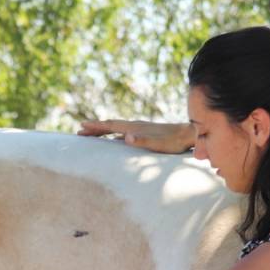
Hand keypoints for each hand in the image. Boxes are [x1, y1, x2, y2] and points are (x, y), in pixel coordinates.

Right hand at [77, 119, 193, 153]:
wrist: (189, 135)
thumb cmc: (174, 143)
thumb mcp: (158, 144)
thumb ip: (142, 140)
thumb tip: (126, 137)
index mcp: (135, 128)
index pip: (111, 126)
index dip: (96, 127)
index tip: (81, 126)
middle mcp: (136, 126)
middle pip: (111, 126)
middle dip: (95, 129)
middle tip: (80, 131)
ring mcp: (141, 129)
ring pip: (117, 130)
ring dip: (103, 132)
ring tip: (92, 135)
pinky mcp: (146, 134)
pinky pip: (125, 134)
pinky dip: (115, 137)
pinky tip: (114, 142)